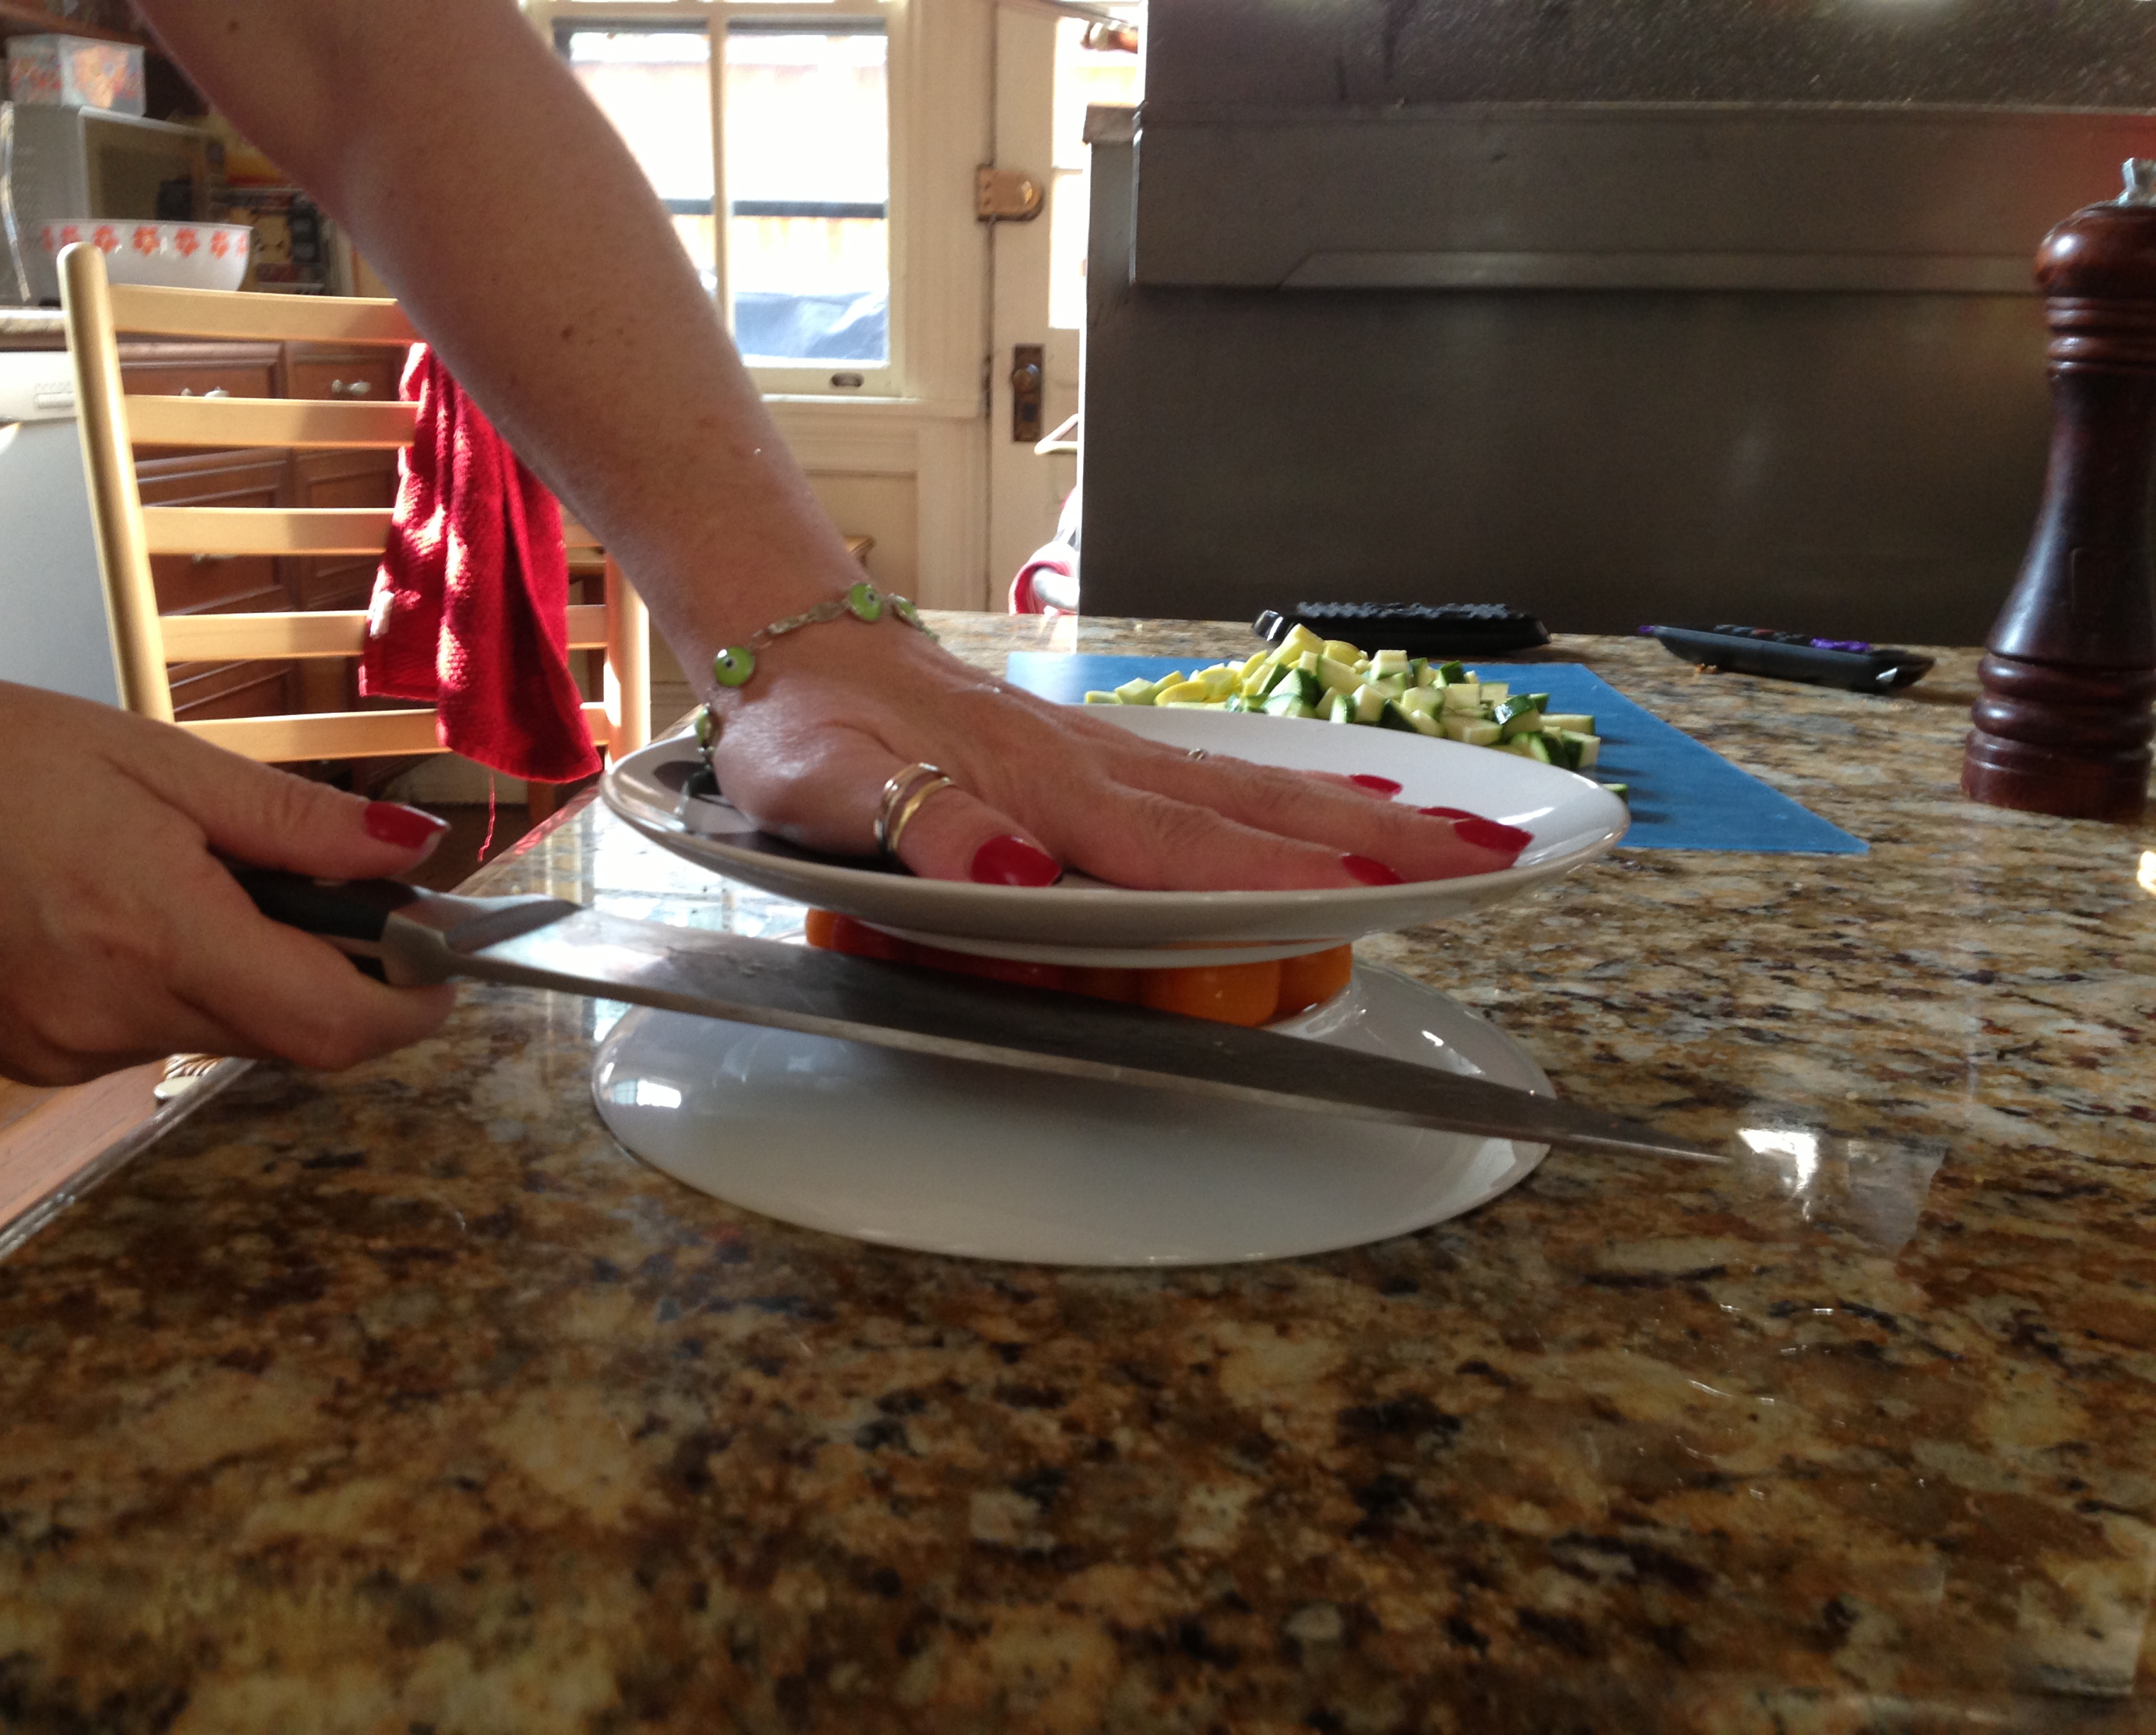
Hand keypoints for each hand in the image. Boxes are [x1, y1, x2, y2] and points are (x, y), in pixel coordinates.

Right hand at [0, 672, 457, 1084]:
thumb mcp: (147, 758)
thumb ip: (291, 822)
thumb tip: (409, 851)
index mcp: (155, 940)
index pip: (336, 1027)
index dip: (412, 1006)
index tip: (445, 966)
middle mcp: (112, 1021)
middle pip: (286, 1031)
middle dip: (332, 969)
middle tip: (327, 883)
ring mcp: (63, 1049)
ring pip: (217, 1027)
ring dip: (245, 964)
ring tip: (184, 866)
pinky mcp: (27, 1054)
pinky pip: (145, 1027)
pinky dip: (172, 974)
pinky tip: (120, 899)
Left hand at [706, 627, 1531, 887]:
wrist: (801, 647)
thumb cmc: (811, 733)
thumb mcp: (827, 787)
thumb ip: (917, 828)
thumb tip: (1005, 876)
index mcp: (1041, 790)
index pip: (1181, 848)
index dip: (1279, 881)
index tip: (1373, 894)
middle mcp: (1094, 770)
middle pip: (1257, 812)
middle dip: (1375, 843)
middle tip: (1486, 865)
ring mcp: (1105, 757)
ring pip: (1254, 792)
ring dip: (1361, 819)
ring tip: (1459, 840)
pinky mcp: (1098, 755)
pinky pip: (1221, 781)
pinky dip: (1299, 800)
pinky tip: (1347, 813)